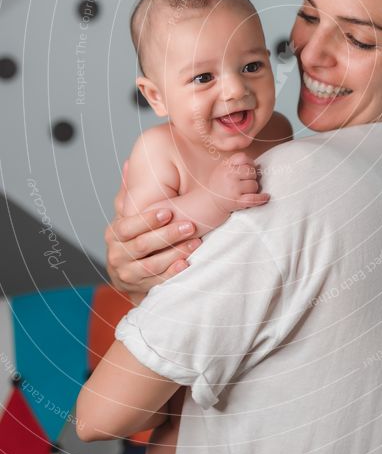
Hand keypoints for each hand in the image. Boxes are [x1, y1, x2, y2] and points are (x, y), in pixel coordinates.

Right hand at [105, 161, 201, 296]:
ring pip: (150, 265)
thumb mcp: (132, 212)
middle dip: (167, 235)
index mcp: (114, 233)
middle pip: (141, 246)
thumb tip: (130, 163)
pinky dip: (171, 273)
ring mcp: (126, 274)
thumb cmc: (137, 235)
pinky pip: (156, 283)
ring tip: (195, 243)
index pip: (128, 226)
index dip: (147, 219)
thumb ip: (132, 191)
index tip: (169, 211)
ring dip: (174, 253)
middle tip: (190, 226)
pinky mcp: (138, 290)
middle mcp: (116, 254)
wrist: (133, 272)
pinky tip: (186, 264)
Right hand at [209, 152, 269, 213]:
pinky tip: (265, 197)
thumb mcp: (223, 168)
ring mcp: (233, 189)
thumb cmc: (220, 184)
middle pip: (251, 172)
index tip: (249, 167)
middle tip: (246, 181)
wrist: (210, 201)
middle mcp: (229, 176)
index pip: (243, 158)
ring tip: (246, 190)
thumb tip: (257, 165)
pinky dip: (261, 198)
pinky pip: (253, 199)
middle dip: (252, 176)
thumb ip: (237, 162)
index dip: (249, 162)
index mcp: (226, 166)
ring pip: (254, 185)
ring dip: (253, 188)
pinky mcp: (237, 202)